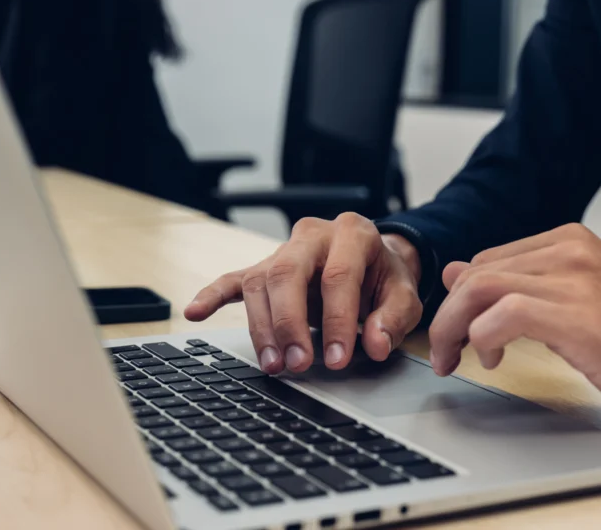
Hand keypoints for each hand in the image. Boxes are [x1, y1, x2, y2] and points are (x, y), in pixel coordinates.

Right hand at [185, 213, 423, 373]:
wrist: (372, 260)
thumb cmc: (384, 278)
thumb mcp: (405, 295)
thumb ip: (394, 319)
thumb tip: (375, 345)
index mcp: (353, 234)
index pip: (337, 276)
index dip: (337, 320)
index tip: (338, 359)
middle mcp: (313, 235)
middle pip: (288, 274)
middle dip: (290, 323)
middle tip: (297, 364)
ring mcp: (283, 249)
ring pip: (259, 282)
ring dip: (262, 327)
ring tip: (273, 365)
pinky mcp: (264, 265)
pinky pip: (233, 278)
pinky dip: (212, 295)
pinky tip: (195, 312)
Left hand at [429, 223, 600, 436]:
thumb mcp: (577, 303)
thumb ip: (522, 285)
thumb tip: (459, 272)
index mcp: (571, 242)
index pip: (487, 260)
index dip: (461, 298)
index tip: (457, 333)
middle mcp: (571, 251)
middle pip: (476, 272)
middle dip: (448, 315)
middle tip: (446, 353)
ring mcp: (576, 280)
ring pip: (479, 287)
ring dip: (455, 327)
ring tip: (457, 359)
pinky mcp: (579, 315)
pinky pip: (502, 314)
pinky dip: (482, 337)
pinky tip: (493, 359)